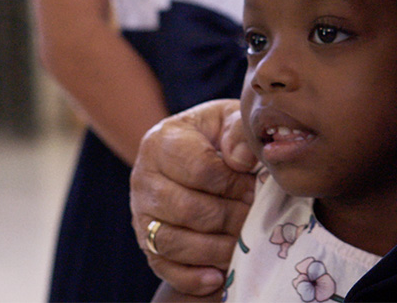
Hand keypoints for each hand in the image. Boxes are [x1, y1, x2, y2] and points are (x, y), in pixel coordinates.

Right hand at [131, 99, 256, 295]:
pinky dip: (192, 277)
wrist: (200, 149)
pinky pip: (163, 267)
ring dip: (215, 249)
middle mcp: (143, 176)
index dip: (233, 183)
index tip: (255, 186)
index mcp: (162, 140)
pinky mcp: (145, 241)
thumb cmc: (221, 134)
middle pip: (187, 209)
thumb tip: (241, 159)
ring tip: (243, 244)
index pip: (199, 169)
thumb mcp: (232, 119)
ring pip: (172, 242)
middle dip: (229, 218)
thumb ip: (239, 130)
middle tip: (255, 217)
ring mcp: (141, 212)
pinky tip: (218, 277)